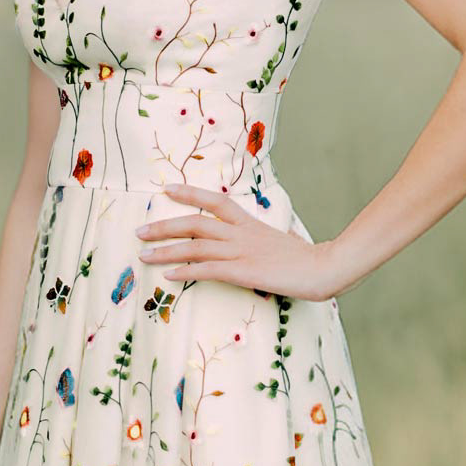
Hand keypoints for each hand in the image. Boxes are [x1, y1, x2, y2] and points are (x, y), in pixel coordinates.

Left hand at [135, 184, 338, 301]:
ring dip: (166, 251)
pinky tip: (168, 276)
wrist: (326, 268)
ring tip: (143, 255)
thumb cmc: (307, 259)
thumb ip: (266, 240)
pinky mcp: (244, 272)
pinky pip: (208, 270)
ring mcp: (242, 252)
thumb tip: (263, 243)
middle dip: (164, 226)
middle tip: (139, 231)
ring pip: (195, 246)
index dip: (190, 193)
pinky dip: (185, 271)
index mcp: (251, 224)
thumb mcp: (282, 242)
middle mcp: (242, 234)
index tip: (167, 188)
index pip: (216, 200)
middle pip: (195, 223)